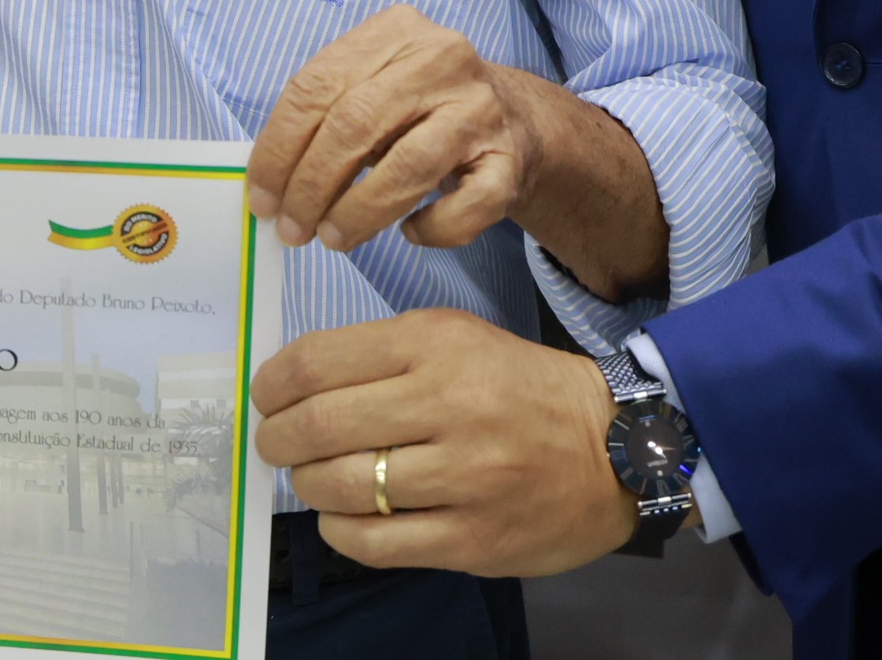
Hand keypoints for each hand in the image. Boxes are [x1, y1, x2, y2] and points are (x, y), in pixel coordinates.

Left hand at [247, 4, 549, 253]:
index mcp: (396, 29)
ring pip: (408, 167)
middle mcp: (442, 57)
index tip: (261, 196)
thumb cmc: (422, 109)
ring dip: (358, 212)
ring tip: (332, 238)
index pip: (317, 85)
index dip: (278, 146)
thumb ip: (324, 118)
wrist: (518, 122)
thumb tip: (270, 183)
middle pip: (355, 123)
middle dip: (311, 185)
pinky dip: (429, 228)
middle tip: (292, 227)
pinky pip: (463, 207)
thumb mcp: (373, 88)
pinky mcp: (510, 159)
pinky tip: (411, 231)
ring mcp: (481, 108)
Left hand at [253, 308, 641, 577]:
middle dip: (277, 439)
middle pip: (320, 427)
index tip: (266, 396)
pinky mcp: (473, 538)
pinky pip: (375, 543)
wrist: (615, 447)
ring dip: (307, 485)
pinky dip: (339, 530)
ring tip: (311, 479)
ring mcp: (464, 477)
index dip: (273, 384)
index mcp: (438, 344)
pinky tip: (342, 517)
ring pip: (342, 487)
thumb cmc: (520, 389)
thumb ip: (382, 354)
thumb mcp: (458, 339)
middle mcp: (449, 404)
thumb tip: (294, 385)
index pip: (319, 361)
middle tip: (274, 443)